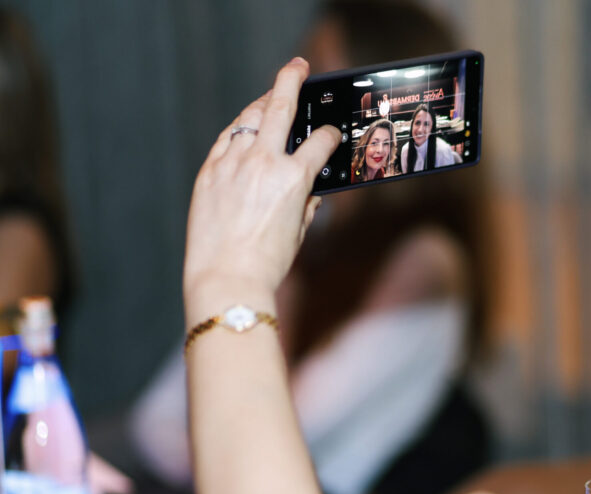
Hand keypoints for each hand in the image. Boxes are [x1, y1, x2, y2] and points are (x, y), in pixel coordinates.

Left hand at [183, 57, 340, 309]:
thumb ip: (307, 204)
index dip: (330, 135)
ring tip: (270, 98)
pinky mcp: (209, 172)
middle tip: (298, 66)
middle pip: (280, 105)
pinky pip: (227, 140)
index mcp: (294, 178)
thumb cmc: (268, 262)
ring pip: (249, 118)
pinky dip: (239, 131)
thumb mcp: (299, 231)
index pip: (320, 141)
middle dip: (291, 79)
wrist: (227, 279)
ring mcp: (232, 163)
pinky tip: (245, 129)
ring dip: (263, 105)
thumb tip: (311, 191)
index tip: (331, 135)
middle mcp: (263, 162)